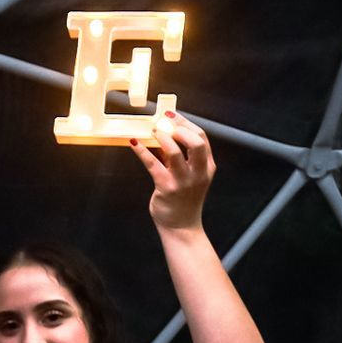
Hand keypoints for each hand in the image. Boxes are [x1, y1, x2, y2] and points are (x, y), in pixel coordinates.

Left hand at [130, 111, 214, 231]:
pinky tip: (134, 144)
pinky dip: (142, 151)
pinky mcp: (167, 188)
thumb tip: (164, 137)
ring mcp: (183, 181)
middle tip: (163, 123)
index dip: (186, 123)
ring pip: (175, 152)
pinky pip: (153, 165)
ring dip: (162, 138)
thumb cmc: (185, 199)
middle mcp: (198, 172)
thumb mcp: (191, 176)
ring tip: (153, 132)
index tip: (172, 115)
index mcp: (207, 167)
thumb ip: (181, 158)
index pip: (202, 138)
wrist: (181, 226)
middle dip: (179, 128)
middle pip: (195, 142)